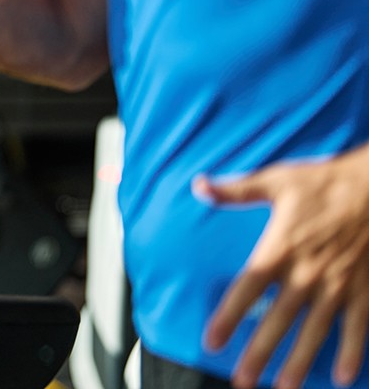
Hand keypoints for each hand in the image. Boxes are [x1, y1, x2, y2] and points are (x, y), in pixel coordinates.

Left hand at [199, 147, 368, 388]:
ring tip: (284, 387)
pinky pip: (358, 327)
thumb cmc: (323, 183)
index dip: (228, 315)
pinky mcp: (364, 290)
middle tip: (242, 381)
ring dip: (300, 361)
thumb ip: (236, 190)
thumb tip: (198, 185)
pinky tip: (343, 378)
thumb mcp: (276, 181)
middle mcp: (307, 273)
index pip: (247, 288)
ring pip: (315, 331)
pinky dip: (351, 353)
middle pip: (278, 320)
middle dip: (260, 352)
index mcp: (281, 248)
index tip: (212, 340)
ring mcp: (338, 285)